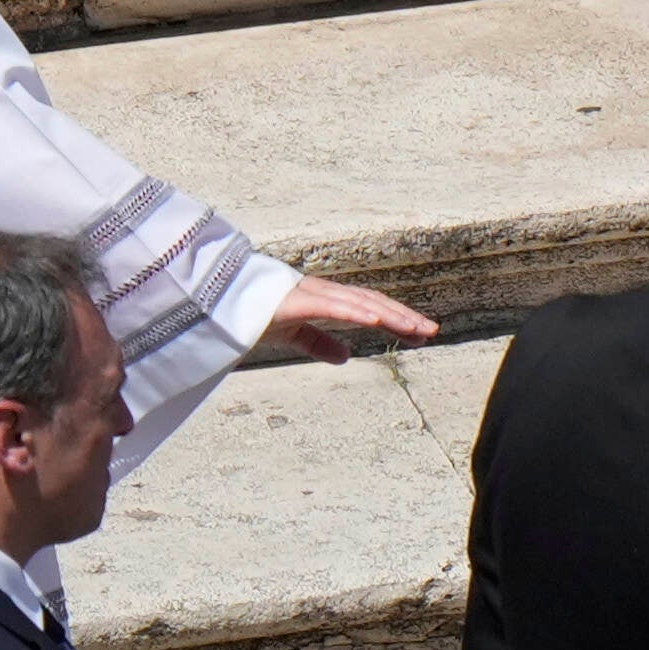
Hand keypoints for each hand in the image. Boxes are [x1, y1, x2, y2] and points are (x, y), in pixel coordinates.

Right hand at [249, 276, 438, 363]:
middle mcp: (323, 293)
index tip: (421, 334)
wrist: (216, 305)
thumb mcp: (293, 336)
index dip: (396, 319)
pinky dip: (355, 310)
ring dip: (389, 314)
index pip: (369, 309)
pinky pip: (330, 306)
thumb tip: (347, 357)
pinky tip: (377, 319)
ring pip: (359, 302)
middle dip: (403, 316)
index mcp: (325, 300)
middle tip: (432, 332)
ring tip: (414, 328)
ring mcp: (310, 294)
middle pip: (372, 303)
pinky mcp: (294, 301)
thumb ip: (318, 343)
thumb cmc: (252, 314)